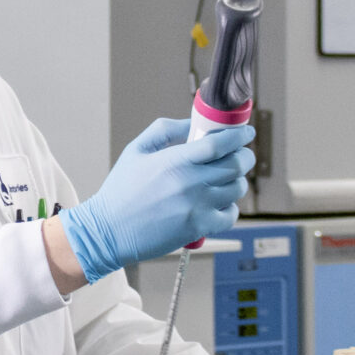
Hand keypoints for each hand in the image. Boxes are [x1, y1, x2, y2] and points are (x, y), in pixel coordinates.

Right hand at [59, 117, 255, 281]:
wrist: (109, 231)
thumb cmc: (121, 191)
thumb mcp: (136, 150)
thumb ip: (165, 130)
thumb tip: (192, 124)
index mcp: (175, 160)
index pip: (220, 143)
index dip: (239, 135)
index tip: (246, 133)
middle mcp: (190, 182)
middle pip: (236, 165)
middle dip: (245, 156)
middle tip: (241, 155)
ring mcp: (197, 206)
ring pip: (236, 189)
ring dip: (236, 181)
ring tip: (225, 179)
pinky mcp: (199, 227)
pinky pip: (230, 215)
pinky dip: (230, 207)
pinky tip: (219, 203)